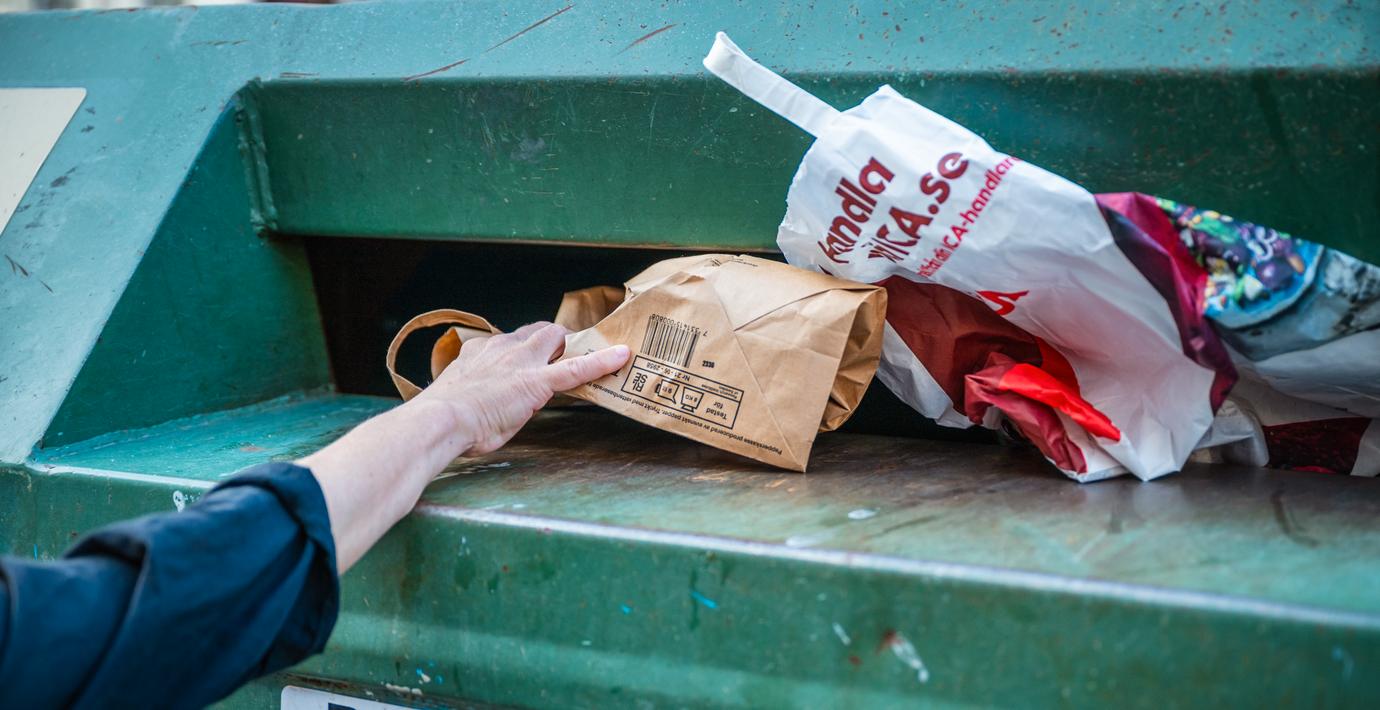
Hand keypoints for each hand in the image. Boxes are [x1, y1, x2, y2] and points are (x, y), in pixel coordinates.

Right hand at [302, 321, 627, 572]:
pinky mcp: (537, 381)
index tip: (529, 357)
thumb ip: (463, 406)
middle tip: (566, 358)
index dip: (523, 350)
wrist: (435, 424)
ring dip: (573, 349)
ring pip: (556, 342)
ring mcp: (520, 363)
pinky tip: (623, 356)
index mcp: (476, 355)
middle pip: (536, 333)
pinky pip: (577, 368)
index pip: (507, 342)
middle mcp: (498, 349)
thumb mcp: (449, 408)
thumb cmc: (435, 426)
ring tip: (598, 353)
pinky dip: (602, 361)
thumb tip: (456, 425)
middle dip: (553, 342)